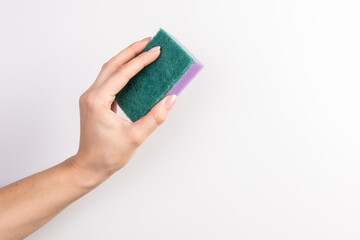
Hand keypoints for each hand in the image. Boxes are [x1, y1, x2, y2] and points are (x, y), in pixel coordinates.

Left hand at [71, 38, 176, 186]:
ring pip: (108, 69)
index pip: (123, 74)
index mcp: (98, 101)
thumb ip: (155, 117)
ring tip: (142, 50)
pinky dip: (121, 70)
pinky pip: (108, 79)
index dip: (141, 61)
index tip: (156, 51)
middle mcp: (91, 95)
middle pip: (112, 64)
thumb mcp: (136, 137)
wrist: (89, 166)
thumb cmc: (108, 155)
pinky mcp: (94, 101)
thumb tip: (171, 99)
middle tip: (150, 42)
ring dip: (125, 58)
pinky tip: (133, 69)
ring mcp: (91, 97)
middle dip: (131, 51)